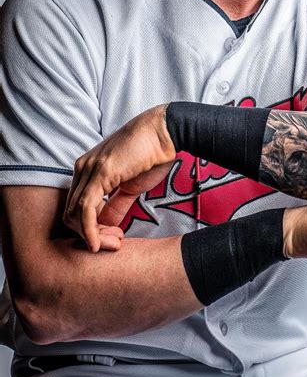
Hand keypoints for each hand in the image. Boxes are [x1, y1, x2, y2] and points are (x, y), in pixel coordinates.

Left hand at [64, 105, 175, 251]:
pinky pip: (85, 209)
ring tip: (114, 243)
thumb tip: (107, 225)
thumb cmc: (152, 155)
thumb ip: (116, 205)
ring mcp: (89, 168)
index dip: (91, 229)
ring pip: (75, 214)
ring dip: (92, 236)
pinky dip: (90, 231)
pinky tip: (99, 243)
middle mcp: (83, 167)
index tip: (115, 238)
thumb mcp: (131, 187)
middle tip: (115, 244)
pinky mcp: (100, 172)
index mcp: (88, 168)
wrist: (165, 132)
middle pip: (71, 213)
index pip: (77, 207)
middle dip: (90, 236)